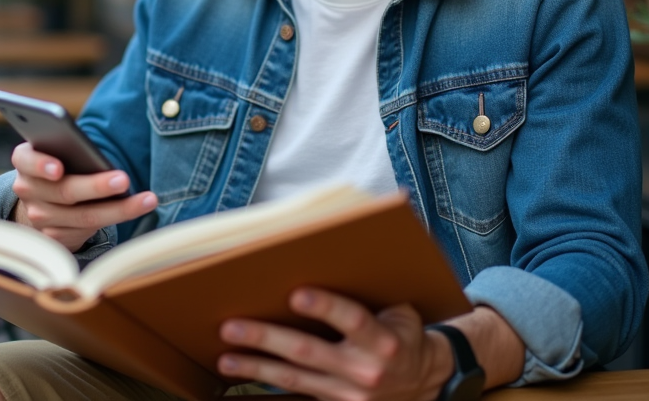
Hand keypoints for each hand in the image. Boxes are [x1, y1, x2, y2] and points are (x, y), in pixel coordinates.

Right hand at [9, 141, 156, 251]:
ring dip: (119, 209)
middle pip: (64, 191)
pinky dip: (115, 218)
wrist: (44, 198)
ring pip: (83, 216)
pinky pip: (88, 230)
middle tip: (124, 179)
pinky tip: (138, 209)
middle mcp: (27, 189)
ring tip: (148, 199)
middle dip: (96, 187)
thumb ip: (70, 150)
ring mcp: (39, 217)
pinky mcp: (55, 237)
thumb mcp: (59, 150)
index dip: (41, 165)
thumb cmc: (62, 163)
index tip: (59, 168)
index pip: (26, 161)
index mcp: (25, 160)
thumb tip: (97, 159)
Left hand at [218, 290, 452, 400]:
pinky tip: (244, 377)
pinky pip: (298, 394)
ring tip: (225, 358)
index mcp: (384, 340)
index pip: (353, 320)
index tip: (296, 295)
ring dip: (256, 367)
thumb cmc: (402, 333)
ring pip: (295, 378)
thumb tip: (329, 262)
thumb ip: (370, 295)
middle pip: (309, 351)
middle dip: (268, 339)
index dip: (326, 308)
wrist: (423, 382)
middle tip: (232, 327)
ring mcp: (349, 393)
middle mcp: (366, 370)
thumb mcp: (399, 311)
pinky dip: (268, 386)